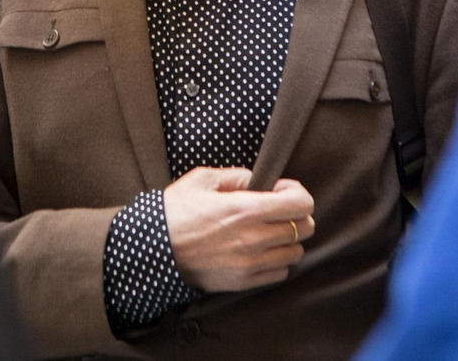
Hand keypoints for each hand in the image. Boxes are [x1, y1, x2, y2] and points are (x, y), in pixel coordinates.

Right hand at [162, 167, 316, 293]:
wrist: (152, 250)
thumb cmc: (176, 211)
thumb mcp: (203, 179)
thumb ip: (238, 175)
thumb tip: (260, 180)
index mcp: (245, 209)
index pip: (301, 204)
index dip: (297, 193)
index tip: (283, 191)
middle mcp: (253, 239)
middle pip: (304, 228)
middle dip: (296, 214)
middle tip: (278, 209)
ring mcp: (250, 264)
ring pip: (296, 252)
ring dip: (288, 239)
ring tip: (269, 231)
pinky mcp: (244, 282)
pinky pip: (280, 272)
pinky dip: (277, 260)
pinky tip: (261, 250)